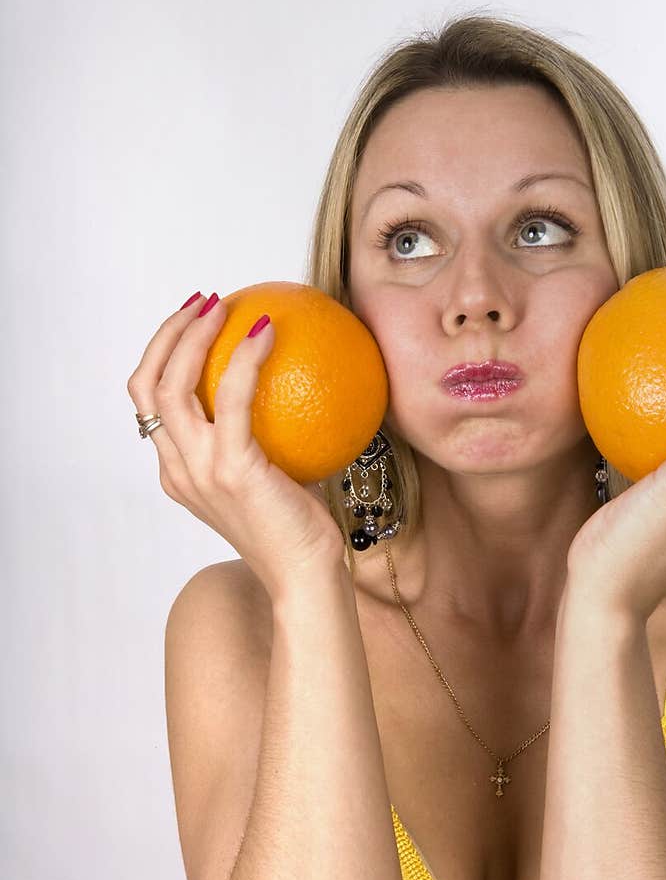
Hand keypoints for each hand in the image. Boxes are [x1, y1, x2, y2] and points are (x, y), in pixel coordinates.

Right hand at [127, 292, 345, 599]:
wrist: (305, 577)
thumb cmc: (299, 530)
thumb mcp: (276, 477)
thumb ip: (270, 437)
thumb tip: (297, 384)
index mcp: (178, 472)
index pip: (149, 403)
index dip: (161, 355)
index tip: (193, 323)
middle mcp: (177, 470)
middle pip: (146, 386)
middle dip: (167, 333)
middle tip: (202, 302)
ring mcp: (199, 471)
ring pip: (172, 387)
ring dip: (193, 336)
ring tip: (221, 306)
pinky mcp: (231, 470)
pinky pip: (233, 398)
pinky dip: (245, 358)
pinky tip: (268, 331)